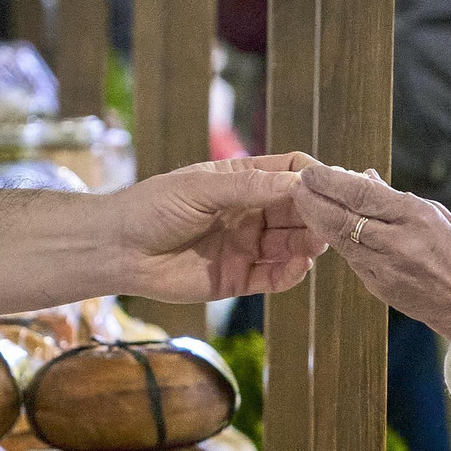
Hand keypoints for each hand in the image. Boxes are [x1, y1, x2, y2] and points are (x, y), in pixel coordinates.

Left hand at [112, 153, 327, 302]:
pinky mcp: (237, 278)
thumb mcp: (201, 188)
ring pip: (290, 244)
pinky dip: (290, 273)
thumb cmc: (153, 208)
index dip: (311, 176)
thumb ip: (249, 187)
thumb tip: (298, 180)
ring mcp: (245, 246)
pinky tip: (299, 267)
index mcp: (241, 181)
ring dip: (308, 244)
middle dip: (315, 214)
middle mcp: (249, 213)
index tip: (331, 183)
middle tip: (332, 219)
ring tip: (318, 243)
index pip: (288, 172)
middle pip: (296, 211)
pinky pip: (273, 276)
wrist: (117, 249)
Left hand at [292, 164, 450, 338]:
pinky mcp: (379, 288)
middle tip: (296, 185)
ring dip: (317, 221)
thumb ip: (394, 197)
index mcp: (415, 217)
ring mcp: (386, 269)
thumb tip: (362, 177)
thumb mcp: (434, 213)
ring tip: (303, 203)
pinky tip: (325, 228)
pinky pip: (352, 259)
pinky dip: (337, 241)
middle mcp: (398, 243)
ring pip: (341, 240)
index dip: (331, 181)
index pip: (362, 194)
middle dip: (313, 200)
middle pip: (342, 219)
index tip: (312, 171)